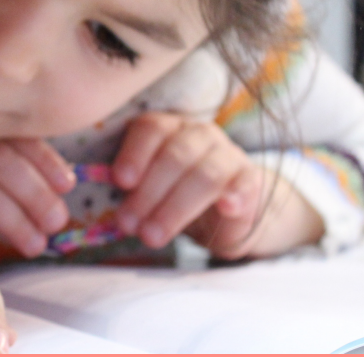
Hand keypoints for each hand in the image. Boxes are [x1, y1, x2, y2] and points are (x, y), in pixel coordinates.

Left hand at [111, 112, 323, 258]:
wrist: (225, 210)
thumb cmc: (174, 194)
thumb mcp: (148, 189)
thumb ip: (130, 190)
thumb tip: (112, 211)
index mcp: (167, 127)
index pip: (150, 129)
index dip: (134, 154)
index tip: (120, 182)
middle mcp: (198, 134)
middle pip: (174, 156)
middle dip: (148, 193)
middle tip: (128, 224)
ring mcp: (228, 154)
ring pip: (204, 174)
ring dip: (175, 208)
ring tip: (152, 236)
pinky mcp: (250, 179)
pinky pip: (244, 184)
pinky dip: (234, 196)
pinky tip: (225, 208)